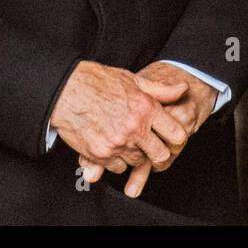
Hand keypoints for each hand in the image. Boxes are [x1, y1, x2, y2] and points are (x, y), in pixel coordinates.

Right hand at [78, 62, 217, 195]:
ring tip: (127, 140)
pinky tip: (112, 146)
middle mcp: (134, 128)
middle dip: (158, 152)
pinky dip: (116, 161)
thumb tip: (183, 88)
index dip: (175, 137)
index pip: (176, 134)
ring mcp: (117, 143)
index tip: (170, 137)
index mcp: (146, 108)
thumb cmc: (98, 82)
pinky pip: (117, 167)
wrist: (64, 90)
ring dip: (136, 155)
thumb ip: (161, 90)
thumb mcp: (133, 80)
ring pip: (138, 162)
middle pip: (160, 155)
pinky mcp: (100, 154)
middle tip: (151, 146)